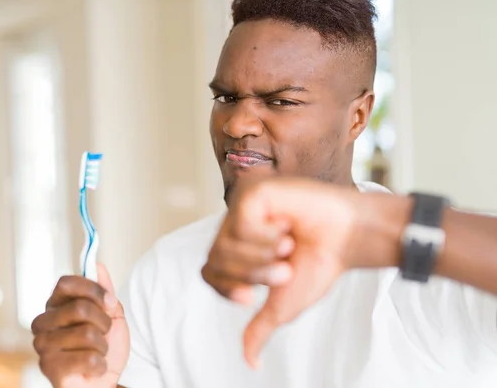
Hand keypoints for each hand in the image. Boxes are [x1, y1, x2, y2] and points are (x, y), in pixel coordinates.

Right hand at [32, 263, 129, 387]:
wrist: (104, 381)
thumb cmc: (104, 347)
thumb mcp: (112, 314)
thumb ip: (104, 290)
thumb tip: (98, 265)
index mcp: (56, 305)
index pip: (66, 282)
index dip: (93, 290)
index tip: (110, 302)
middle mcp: (43, 322)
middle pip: (80, 308)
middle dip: (104, 322)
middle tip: (103, 334)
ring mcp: (42, 345)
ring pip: (87, 334)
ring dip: (103, 346)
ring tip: (97, 353)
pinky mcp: (48, 368)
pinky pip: (88, 359)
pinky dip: (99, 365)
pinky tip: (92, 369)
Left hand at [203, 178, 372, 367]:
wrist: (347, 240)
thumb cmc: (318, 265)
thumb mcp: (283, 305)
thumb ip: (260, 329)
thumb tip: (250, 362)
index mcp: (239, 250)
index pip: (209, 273)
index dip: (226, 289)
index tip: (249, 299)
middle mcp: (236, 228)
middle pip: (215, 260)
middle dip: (253, 275)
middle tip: (285, 271)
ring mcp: (243, 208)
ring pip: (225, 244)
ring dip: (262, 257)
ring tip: (289, 247)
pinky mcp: (253, 193)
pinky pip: (241, 223)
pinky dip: (267, 235)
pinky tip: (286, 225)